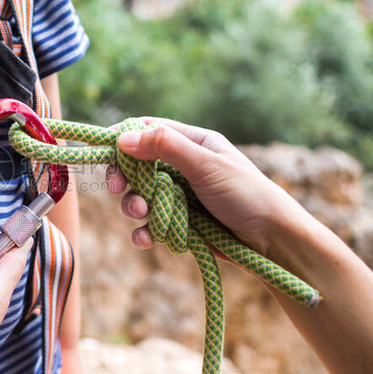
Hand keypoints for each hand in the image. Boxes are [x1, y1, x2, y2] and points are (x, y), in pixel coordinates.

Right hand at [106, 118, 312, 258]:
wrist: (272, 242)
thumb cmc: (247, 195)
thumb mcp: (206, 165)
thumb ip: (166, 148)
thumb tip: (123, 137)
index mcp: (193, 144)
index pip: (149, 131)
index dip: (123, 138)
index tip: (100, 148)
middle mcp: (184, 168)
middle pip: (138, 167)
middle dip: (125, 178)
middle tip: (116, 189)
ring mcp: (181, 197)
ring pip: (142, 197)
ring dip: (135, 207)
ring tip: (143, 215)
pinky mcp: (181, 225)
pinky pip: (152, 225)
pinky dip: (146, 232)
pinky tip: (147, 239)